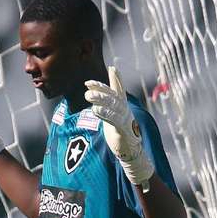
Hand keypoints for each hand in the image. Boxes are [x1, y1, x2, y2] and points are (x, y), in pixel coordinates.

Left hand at [85, 66, 153, 186]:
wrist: (130, 149)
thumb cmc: (119, 130)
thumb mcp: (114, 113)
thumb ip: (108, 101)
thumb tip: (98, 89)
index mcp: (122, 105)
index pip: (119, 89)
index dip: (116, 78)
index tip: (112, 68)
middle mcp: (125, 109)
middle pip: (113, 96)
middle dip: (101, 90)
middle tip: (87, 86)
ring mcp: (125, 119)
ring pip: (113, 106)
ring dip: (100, 100)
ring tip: (88, 95)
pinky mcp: (123, 129)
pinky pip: (113, 119)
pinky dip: (105, 114)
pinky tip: (95, 110)